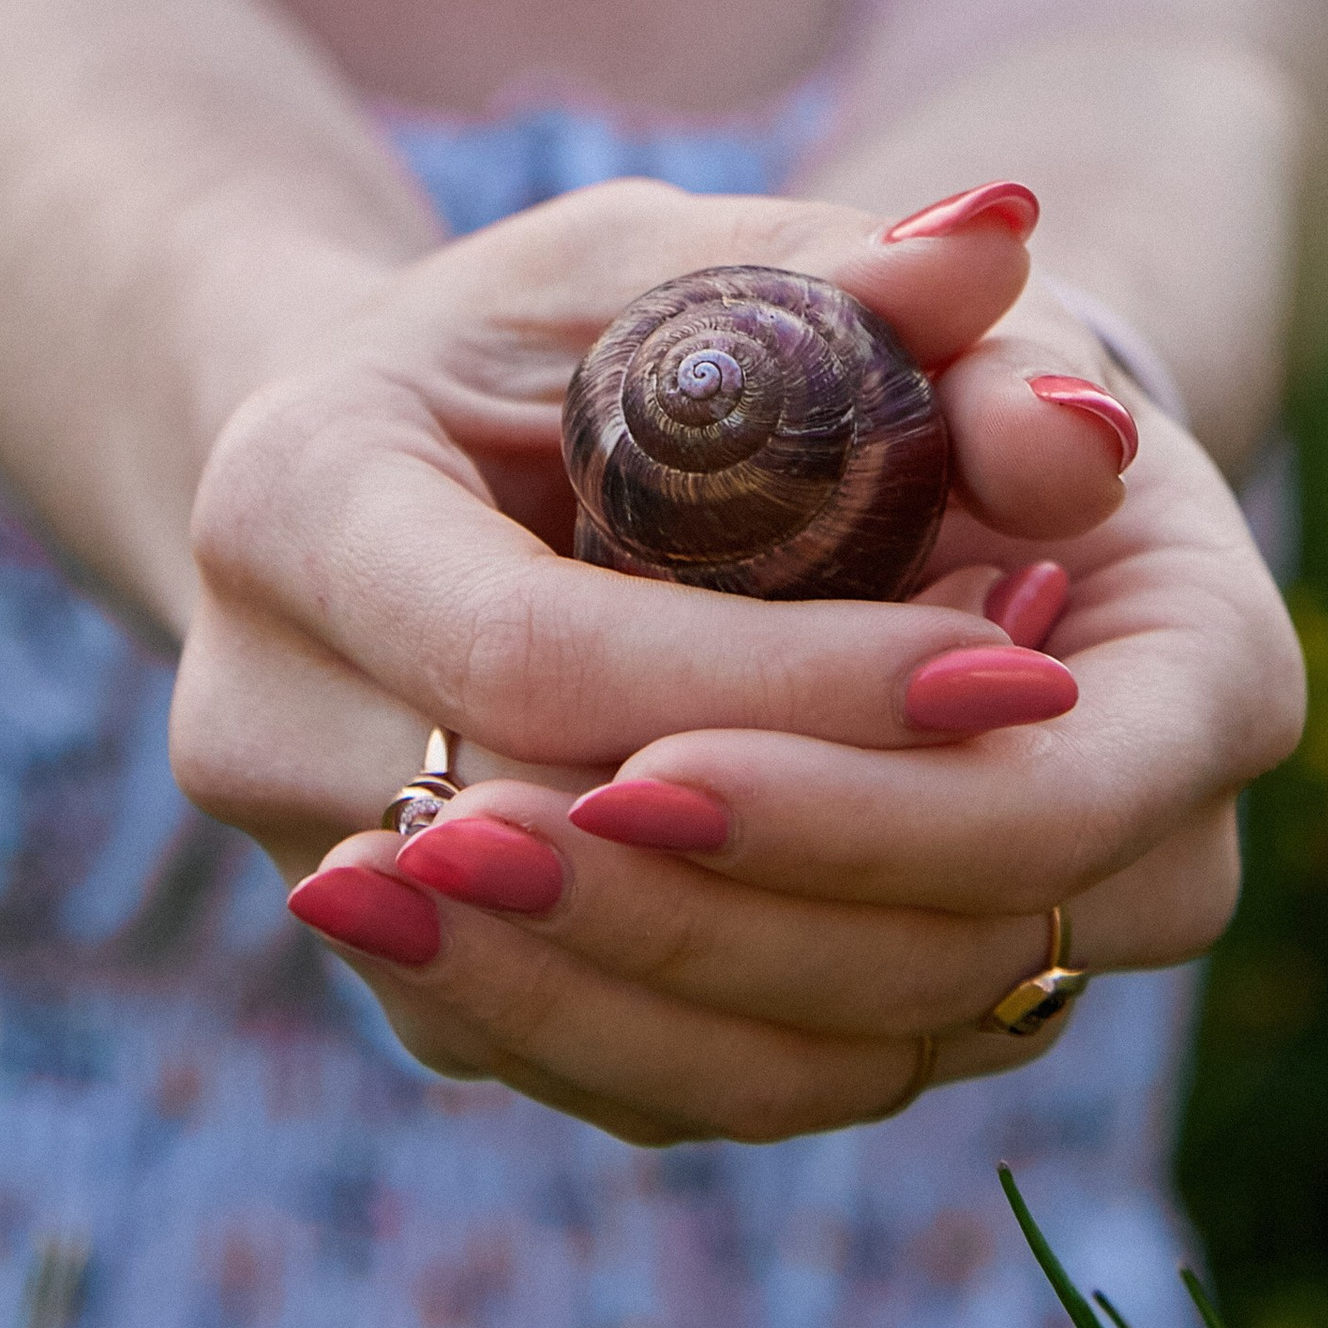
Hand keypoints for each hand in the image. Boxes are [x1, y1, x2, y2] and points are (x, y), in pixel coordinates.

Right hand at [172, 175, 1303, 1144]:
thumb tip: (1026, 283)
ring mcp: (319, 879)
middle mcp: (257, 713)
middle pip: (560, 853)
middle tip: (1070, 772)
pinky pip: (616, 1072)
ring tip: (1050, 873)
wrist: (357, 468)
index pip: (541, 653)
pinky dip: (795, 1035)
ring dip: (838, 962)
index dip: (787, 682)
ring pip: (595, 1007)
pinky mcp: (410, 989)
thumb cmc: (529, 335)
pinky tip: (956, 949)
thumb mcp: (657, 256)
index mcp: (294, 497)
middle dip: (841, 830)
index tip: (1014, 661)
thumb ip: (835, 274)